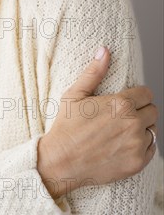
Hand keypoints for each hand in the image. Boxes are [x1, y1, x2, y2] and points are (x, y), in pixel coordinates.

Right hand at [37, 47, 157, 198]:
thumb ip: (94, 72)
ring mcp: (136, 144)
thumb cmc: (66, 127)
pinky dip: (142, 146)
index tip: (127, 100)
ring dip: (142, 128)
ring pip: (153, 130)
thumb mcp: (75, 95)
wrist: (62, 162)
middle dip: (141, 110)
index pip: (146, 93)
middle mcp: (132, 123)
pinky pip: (152, 149)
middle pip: (152, 110)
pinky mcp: (137, 163)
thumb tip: (104, 51)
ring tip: (123, 130)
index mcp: (120, 104)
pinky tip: (125, 144)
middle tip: (123, 116)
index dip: (137, 95)